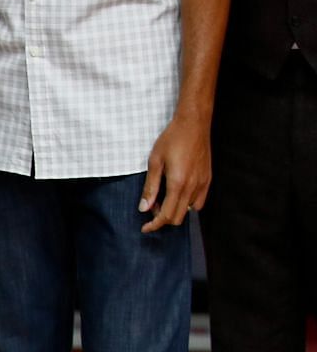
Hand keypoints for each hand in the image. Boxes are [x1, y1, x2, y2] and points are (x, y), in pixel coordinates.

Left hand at [139, 114, 211, 233]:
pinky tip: (178, 193)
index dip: (154, 225)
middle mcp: (193, 187)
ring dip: (175, 210)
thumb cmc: (172, 139)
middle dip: (162, 218)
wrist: (194, 123)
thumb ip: (150, 187)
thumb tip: (144, 208)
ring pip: (189, 210)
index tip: (145, 228)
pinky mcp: (208, 179)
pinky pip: (199, 201)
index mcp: (178, 184)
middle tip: (152, 206)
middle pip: (178, 217)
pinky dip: (188, 204)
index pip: (166, 215)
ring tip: (164, 196)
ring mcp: (203, 183)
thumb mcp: (154, 162)